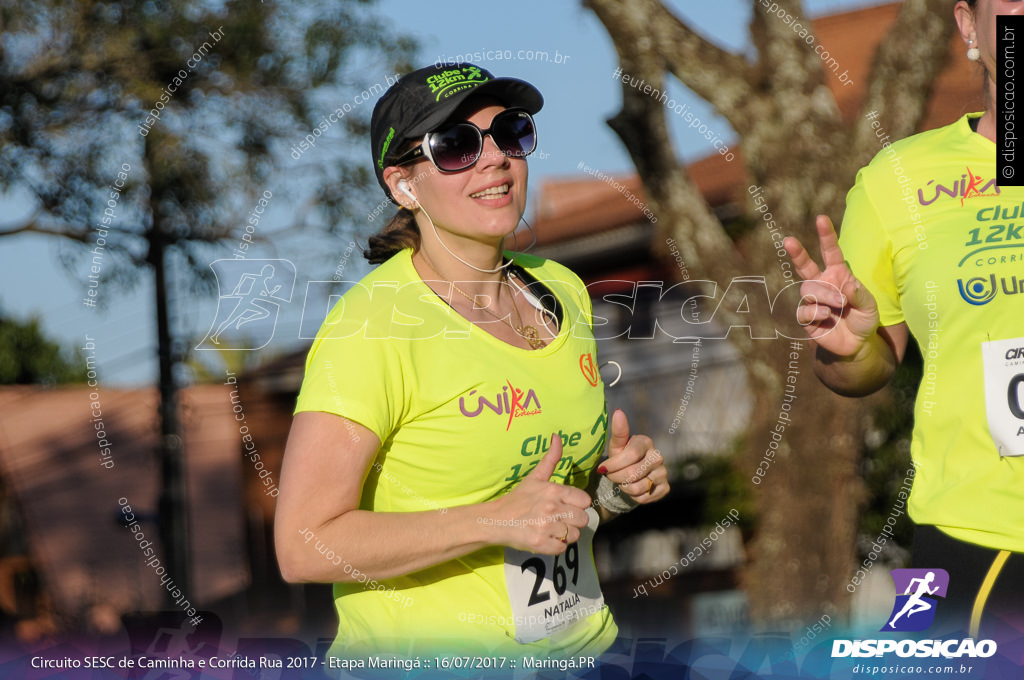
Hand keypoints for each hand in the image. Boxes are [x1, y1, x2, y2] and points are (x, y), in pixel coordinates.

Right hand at [487, 435, 591, 554]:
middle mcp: (552, 508)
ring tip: (553, 529)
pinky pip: (563, 548)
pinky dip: (556, 546)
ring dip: (566, 534)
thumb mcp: (534, 477)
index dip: (577, 504)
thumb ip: (550, 459)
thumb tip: (557, 436)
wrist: (495, 520)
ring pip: (575, 535)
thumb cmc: (517, 499)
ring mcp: (547, 527)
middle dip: (574, 521)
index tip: (566, 506)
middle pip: (583, 519)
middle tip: (560, 520)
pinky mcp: (541, 544)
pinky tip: (547, 539)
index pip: (585, 500)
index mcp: (554, 491)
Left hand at [597, 409, 668, 503]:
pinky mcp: (665, 488)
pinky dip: (633, 496)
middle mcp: (658, 456)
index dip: (614, 465)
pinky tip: (632, 487)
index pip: (630, 455)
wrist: (631, 475)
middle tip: (611, 475)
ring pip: (637, 487)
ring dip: (623, 487)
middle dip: (615, 477)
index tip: (602, 468)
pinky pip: (644, 498)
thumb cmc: (622, 456)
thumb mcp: (617, 445)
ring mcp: (663, 473)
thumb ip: (618, 430)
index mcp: (646, 442)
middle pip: (632, 473)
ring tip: (621, 481)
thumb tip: (618, 412)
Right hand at [783, 215, 879, 358]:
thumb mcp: (870, 307)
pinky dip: (817, 311)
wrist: (856, 345)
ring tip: (839, 304)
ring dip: (824, 295)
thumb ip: (860, 295)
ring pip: (808, 289)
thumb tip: (847, 286)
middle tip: (788, 240)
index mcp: (837, 275)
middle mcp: (822, 284)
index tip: (821, 219)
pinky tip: (828, 315)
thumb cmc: (864, 320)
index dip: (825, 235)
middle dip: (797, 252)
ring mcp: (812, 301)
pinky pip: (804, 310)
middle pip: (805, 265)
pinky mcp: (806, 318)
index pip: (829, 252)